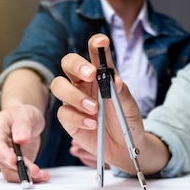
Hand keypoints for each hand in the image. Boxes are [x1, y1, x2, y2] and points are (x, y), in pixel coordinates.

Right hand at [0, 105, 50, 182]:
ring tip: (43, 175)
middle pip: (4, 163)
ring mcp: (5, 158)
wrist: (25, 120)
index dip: (4, 155)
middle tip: (35, 171)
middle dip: (20, 169)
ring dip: (27, 176)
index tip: (14, 161)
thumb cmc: (21, 115)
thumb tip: (21, 138)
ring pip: (12, 173)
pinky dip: (32, 177)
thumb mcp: (24, 114)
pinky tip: (43, 176)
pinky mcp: (15, 165)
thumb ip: (22, 125)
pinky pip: (20, 175)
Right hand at [51, 34, 149, 174]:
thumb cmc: (127, 123)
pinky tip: (93, 124)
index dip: (96, 45)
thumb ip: (123, 93)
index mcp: (100, 76)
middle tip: (90, 74)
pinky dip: (78, 118)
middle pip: (68, 64)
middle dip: (77, 65)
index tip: (102, 41)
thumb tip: (115, 79)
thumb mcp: (130, 108)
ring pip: (59, 86)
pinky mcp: (68, 119)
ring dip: (75, 95)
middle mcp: (83, 84)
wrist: (124, 148)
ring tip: (94, 108)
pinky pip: (64, 113)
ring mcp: (73, 101)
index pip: (95, 55)